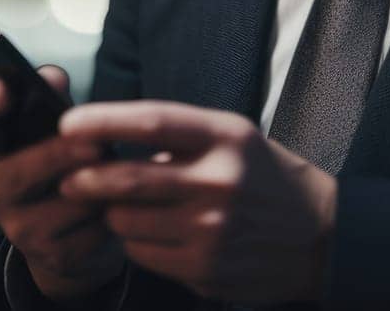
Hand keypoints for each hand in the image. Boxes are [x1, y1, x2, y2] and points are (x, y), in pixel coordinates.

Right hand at [0, 66, 125, 301]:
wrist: (76, 233)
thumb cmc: (62, 163)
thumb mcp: (54, 126)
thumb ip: (51, 98)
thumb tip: (52, 77)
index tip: (2, 88)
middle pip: (15, 172)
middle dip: (57, 156)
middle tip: (94, 146)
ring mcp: (18, 228)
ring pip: (62, 203)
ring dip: (97, 186)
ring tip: (119, 171)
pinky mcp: (52, 255)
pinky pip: (88, 231)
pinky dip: (110, 213)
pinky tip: (119, 203)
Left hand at [57, 100, 337, 303]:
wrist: (322, 235)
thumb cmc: (266, 178)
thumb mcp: (234, 138)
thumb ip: (180, 139)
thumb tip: (109, 141)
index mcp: (225, 137)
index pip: (152, 122)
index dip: (103, 121)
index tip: (68, 123)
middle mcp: (219, 181)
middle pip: (128, 178)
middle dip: (85, 178)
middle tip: (67, 178)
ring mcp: (212, 229)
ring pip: (127, 221)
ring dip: (112, 214)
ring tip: (121, 207)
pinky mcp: (206, 268)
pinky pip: (143, 254)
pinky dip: (135, 243)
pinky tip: (151, 234)